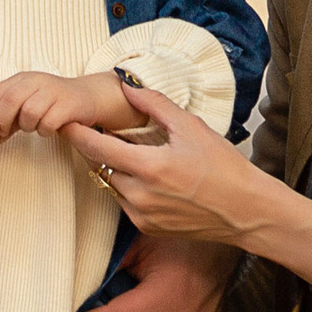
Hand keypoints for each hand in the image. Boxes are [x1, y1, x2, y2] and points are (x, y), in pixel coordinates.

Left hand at [0, 69, 131, 137]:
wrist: (87, 97)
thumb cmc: (51, 104)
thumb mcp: (26, 101)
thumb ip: (7, 112)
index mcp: (22, 78)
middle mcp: (36, 80)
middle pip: (10, 101)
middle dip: (4, 121)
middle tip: (7, 133)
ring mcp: (53, 91)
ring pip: (29, 113)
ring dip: (28, 126)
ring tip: (34, 127)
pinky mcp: (68, 104)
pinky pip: (48, 123)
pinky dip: (45, 131)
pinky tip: (48, 129)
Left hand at [64, 80, 274, 248]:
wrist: (246, 211)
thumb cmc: (224, 167)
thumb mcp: (192, 127)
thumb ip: (155, 103)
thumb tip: (126, 83)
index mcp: (150, 167)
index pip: (97, 147)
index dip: (76, 133)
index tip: (64, 120)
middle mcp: (140, 195)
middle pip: (99, 166)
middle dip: (92, 147)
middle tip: (88, 129)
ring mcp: (142, 215)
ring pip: (110, 184)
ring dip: (110, 167)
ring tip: (120, 149)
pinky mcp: (148, 228)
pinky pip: (124, 202)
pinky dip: (126, 186)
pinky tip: (142, 174)